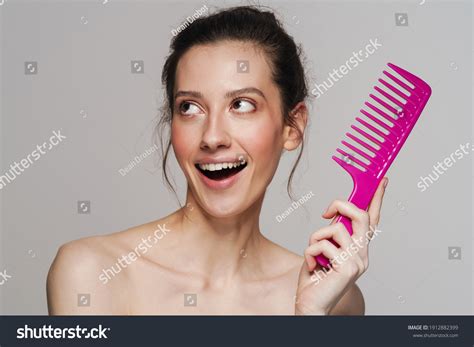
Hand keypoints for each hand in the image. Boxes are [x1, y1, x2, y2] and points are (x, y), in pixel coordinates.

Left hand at [295, 177, 387, 314]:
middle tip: (326, 213)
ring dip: (316, 237)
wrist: (311, 304)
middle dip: (341, 205)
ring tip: (313, 253)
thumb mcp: (324, 250)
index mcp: (358, 249)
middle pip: (360, 217)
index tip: (382, 181)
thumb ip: (332, 235)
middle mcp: (362, 255)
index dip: (377, 199)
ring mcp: (357, 262)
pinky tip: (312, 266)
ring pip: (335, 230)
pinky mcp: (346, 269)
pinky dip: (310, 252)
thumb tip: (333, 216)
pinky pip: (323, 245)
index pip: (372, 220)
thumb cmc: (316, 277)